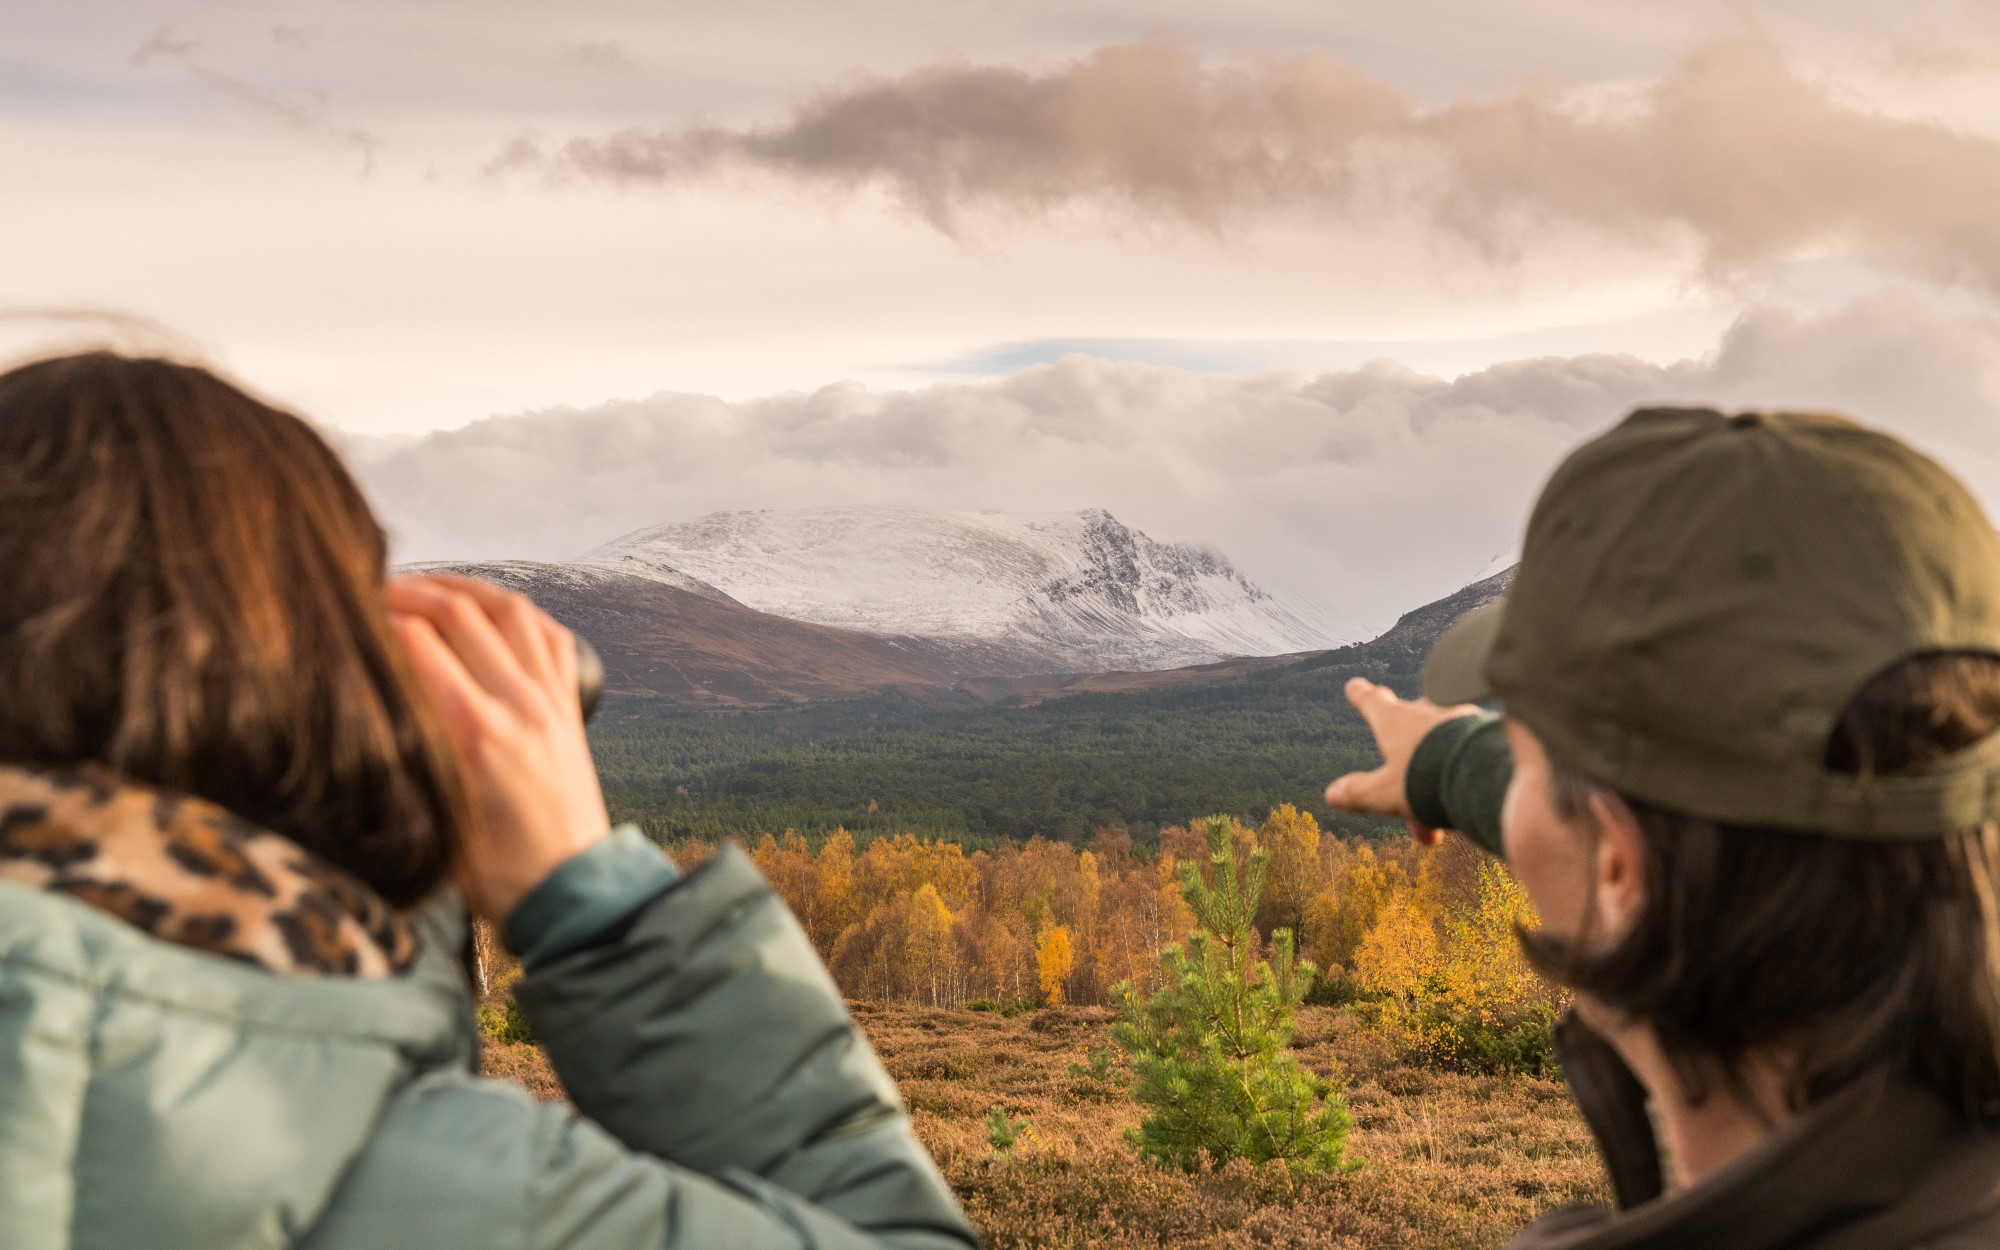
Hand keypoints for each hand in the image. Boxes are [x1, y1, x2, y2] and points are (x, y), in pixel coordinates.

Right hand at [389, 574, 610, 920]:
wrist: (571, 891)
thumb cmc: (497, 873)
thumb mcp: (431, 816)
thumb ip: (403, 755)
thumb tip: (362, 704)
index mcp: (476, 733)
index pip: (418, 642)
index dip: (376, 617)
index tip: (346, 613)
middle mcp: (518, 705)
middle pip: (460, 612)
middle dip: (410, 590)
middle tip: (373, 588)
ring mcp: (550, 700)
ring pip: (509, 610)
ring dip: (463, 587)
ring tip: (425, 586)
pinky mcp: (570, 707)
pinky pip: (549, 636)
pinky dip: (516, 611)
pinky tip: (490, 609)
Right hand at [1323, 676, 1478, 846]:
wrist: (1485, 773)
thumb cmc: (1428, 778)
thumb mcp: (1385, 793)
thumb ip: (1358, 793)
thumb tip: (1332, 795)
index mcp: (1395, 720)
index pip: (1373, 702)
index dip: (1362, 697)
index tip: (1355, 687)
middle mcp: (1427, 711)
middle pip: (1409, 728)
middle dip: (1406, 762)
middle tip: (1407, 799)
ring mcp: (1459, 718)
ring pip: (1439, 746)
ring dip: (1435, 776)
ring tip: (1443, 817)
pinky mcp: (1485, 731)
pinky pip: (1465, 751)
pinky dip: (1459, 774)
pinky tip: (1467, 799)